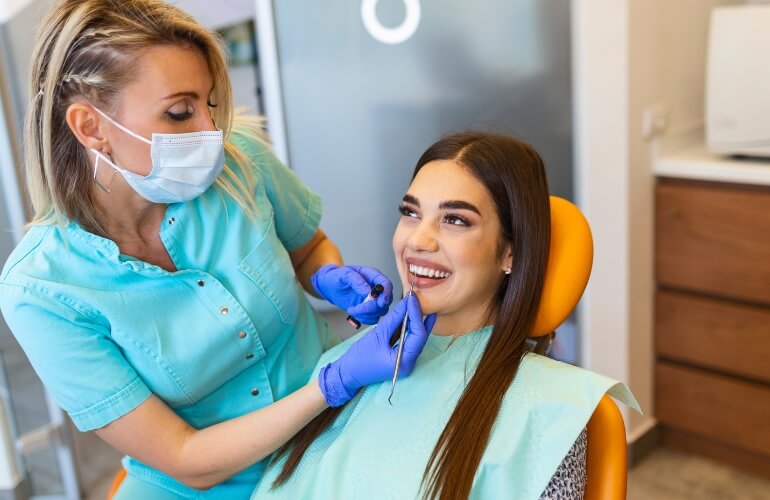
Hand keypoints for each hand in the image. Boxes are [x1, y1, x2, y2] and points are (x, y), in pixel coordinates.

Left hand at [311, 264, 392, 323]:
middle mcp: (376, 289)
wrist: (330, 286)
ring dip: (366, 314)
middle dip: (373, 307)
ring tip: (351, 309)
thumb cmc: (338, 277)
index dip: (386, 294)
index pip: (386, 284)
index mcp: (373, 276)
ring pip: (380, 311)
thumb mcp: (344, 274)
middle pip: (385, 301)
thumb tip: (367, 291)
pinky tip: (353, 312)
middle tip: (358, 308)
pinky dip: (364, 318)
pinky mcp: (368, 309)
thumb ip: (356, 281)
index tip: (380, 302)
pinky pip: (372, 318)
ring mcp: (373, 300)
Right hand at [318, 294, 436, 406]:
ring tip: (413, 302)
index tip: (412, 298)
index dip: (417, 314)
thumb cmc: (359, 358)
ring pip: (415, 336)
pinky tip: (408, 313)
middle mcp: (409, 363)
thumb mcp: (378, 334)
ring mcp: (405, 360)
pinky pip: (407, 339)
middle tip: (415, 298)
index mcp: (405, 361)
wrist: (347, 373)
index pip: (419, 334)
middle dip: (418, 316)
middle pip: (420, 336)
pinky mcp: (400, 356)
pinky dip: (407, 327)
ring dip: (414, 320)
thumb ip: (394, 318)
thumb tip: (406, 302)